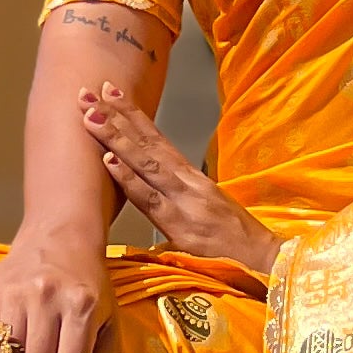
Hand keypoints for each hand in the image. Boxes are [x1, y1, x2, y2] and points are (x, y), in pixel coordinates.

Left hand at [78, 86, 278, 280]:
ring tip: (91, 117)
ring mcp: (183, 201)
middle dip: (116, 116)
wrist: (265, 261)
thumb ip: (179, 198)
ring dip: (116, 139)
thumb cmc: (237, 241)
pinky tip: (109, 162)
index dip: (133, 116)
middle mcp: (187, 182)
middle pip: (147, 143)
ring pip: (145, 164)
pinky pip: (149, 199)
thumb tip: (151, 192)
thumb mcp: (207, 210)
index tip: (110, 92)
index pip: (157, 140)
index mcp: (192, 178)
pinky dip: (129, 179)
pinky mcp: (180, 226)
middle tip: (87, 92)